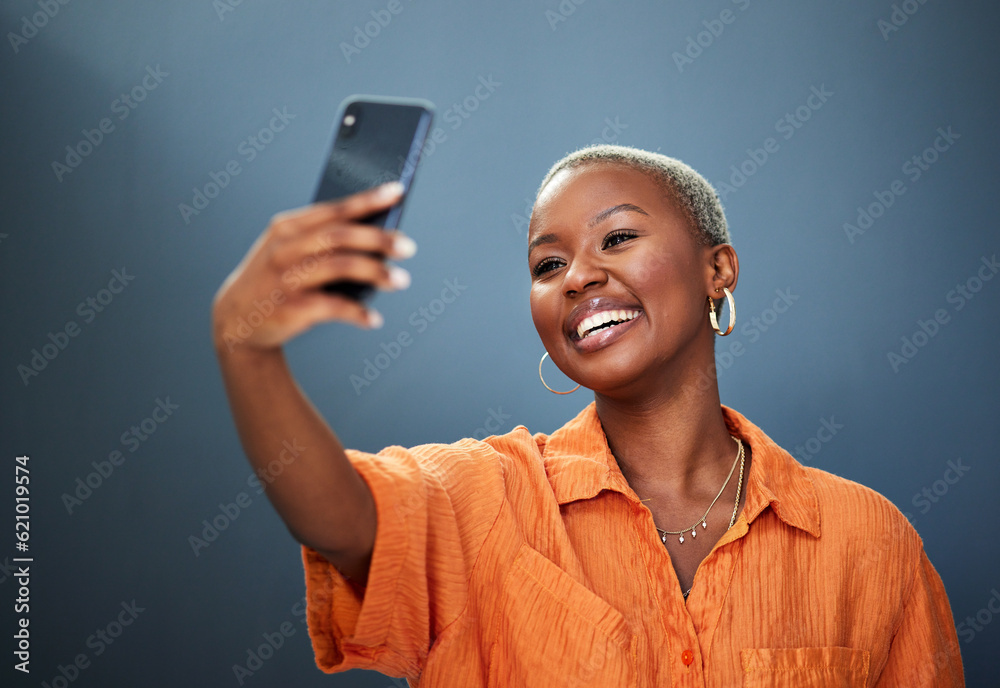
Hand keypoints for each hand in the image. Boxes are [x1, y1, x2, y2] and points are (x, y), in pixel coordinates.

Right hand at [212, 182, 415, 353]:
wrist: (236, 320)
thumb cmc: (276, 279)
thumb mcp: (290, 251)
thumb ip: (324, 241)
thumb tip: (380, 238)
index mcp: (288, 227)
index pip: (334, 209)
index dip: (367, 200)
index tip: (397, 192)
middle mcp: (285, 248)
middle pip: (341, 236)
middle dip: (379, 239)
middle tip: (408, 247)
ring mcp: (286, 278)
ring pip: (341, 266)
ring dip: (376, 273)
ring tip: (401, 280)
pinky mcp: (290, 308)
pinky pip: (334, 307)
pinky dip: (358, 314)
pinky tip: (373, 320)